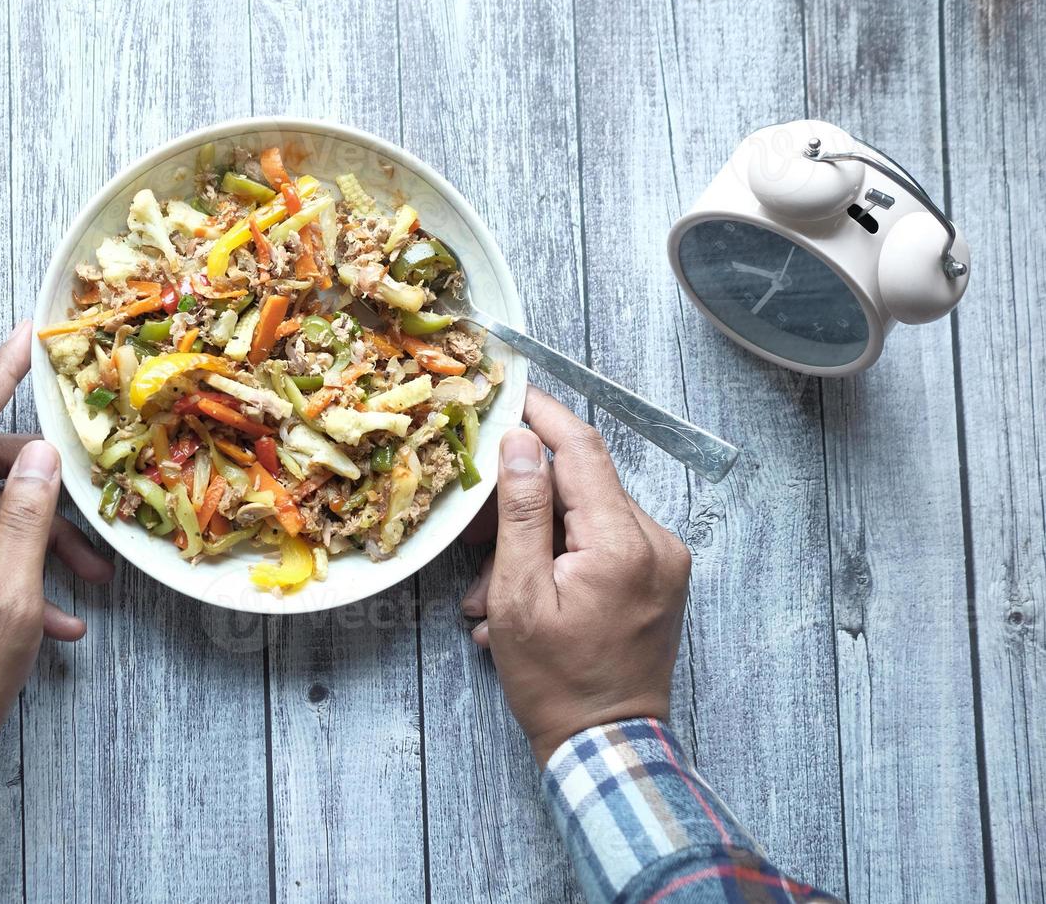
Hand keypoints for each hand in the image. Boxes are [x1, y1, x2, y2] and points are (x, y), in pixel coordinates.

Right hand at [460, 387, 690, 764]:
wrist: (608, 746)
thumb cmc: (558, 683)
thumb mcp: (521, 596)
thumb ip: (521, 513)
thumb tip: (520, 443)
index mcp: (623, 543)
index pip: (582, 451)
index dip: (543, 415)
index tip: (511, 391)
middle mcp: (657, 542)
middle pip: (579, 487)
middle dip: (521, 506)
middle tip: (474, 540)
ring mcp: (664, 561)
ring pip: (586, 517)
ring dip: (535, 542)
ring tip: (494, 596)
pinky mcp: (660, 578)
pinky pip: (603, 544)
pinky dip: (560, 559)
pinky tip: (527, 598)